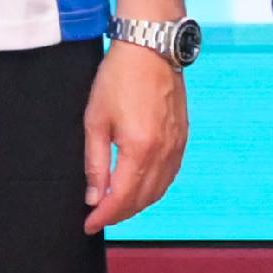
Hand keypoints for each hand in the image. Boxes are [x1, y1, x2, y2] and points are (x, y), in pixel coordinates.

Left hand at [80, 40, 184, 232]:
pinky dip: (154, 189)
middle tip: (99, 217)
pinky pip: (170, 175)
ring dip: (137, 204)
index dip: (104, 216)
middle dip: (119, 214)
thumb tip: (93, 196)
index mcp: (140, 148)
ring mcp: (177, 146)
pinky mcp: (183, 138)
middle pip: (142, 200)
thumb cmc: (119, 77)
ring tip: (116, 205)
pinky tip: (140, 187)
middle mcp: (163, 152)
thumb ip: (95, 162)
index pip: (122, 198)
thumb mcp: (95, 120)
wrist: (150, 47)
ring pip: (159, 191)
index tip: (89, 225)